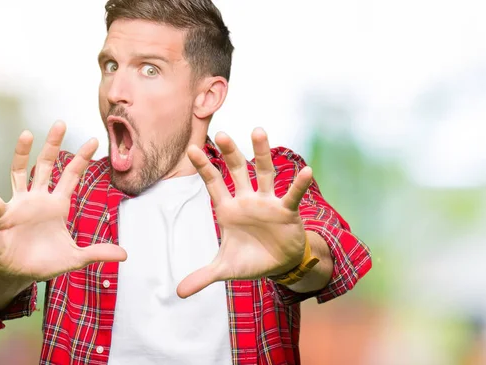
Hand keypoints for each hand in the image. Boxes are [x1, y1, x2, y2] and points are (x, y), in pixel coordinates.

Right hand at [0, 121, 126, 282]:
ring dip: (22, 154)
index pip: (72, 176)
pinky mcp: (4, 217)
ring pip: (20, 173)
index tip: (93, 141)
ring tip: (26, 134)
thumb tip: (124, 254)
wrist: (22, 274)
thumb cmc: (46, 262)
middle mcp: (40, 199)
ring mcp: (20, 205)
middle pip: (47, 165)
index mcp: (58, 204)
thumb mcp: (76, 257)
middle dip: (53, 145)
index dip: (82, 158)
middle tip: (60, 124)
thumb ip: (98, 252)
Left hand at [176, 128, 312, 297]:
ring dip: (261, 153)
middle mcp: (247, 199)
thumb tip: (178, 293)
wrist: (278, 265)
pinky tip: (307, 171)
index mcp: (228, 209)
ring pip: (264, 173)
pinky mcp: (287, 211)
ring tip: (258, 131)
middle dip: (230, 153)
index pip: (213, 183)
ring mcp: (267, 202)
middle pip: (237, 170)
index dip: (203, 167)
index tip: (190, 148)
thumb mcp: (225, 269)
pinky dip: (299, 184)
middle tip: (222, 133)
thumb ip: (203, 276)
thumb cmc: (250, 259)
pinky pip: (292, 195)